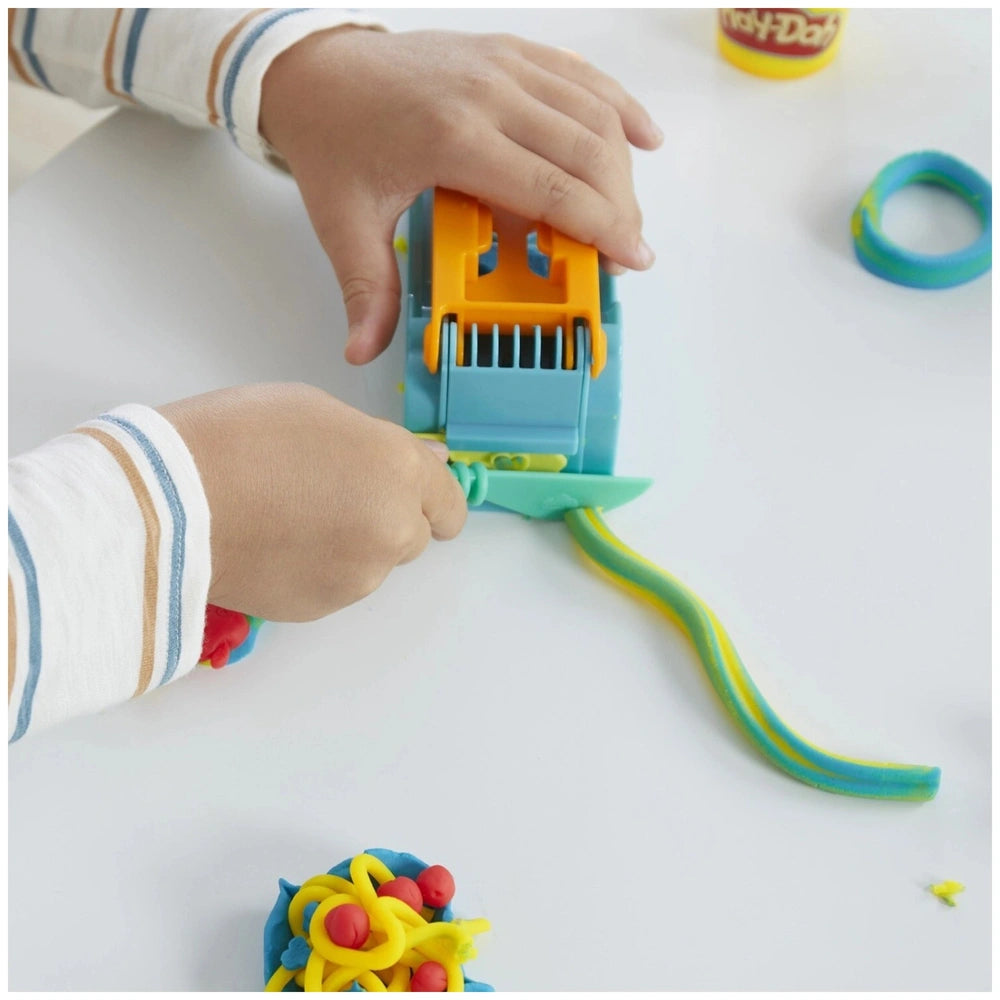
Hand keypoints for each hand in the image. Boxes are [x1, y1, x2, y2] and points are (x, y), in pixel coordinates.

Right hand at [158, 383, 465, 621]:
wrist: (170, 503)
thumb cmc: (238, 440)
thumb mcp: (318, 411)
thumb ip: (382, 444)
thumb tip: (426, 463)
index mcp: (400, 470)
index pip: (450, 502)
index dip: (433, 499)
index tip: (420, 498)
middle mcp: (393, 528)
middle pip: (414, 536)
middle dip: (387, 519)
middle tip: (333, 496)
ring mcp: (360, 575)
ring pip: (373, 564)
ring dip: (351, 546)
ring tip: (292, 518)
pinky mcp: (323, 607)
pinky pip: (336, 587)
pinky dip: (318, 571)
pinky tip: (277, 545)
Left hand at [259, 29, 661, 364]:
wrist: (314, 69)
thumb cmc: (334, 142)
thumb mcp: (344, 224)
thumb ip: (367, 291)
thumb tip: (362, 352)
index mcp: (453, 138)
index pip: (553, 189)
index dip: (602, 227)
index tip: (630, 260)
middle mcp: (488, 92)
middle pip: (587, 151)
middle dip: (620, 207)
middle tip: (626, 253)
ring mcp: (502, 63)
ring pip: (593, 111)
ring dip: (623, 165)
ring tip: (627, 214)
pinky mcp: (507, 50)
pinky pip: (580, 74)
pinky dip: (619, 105)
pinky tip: (643, 136)